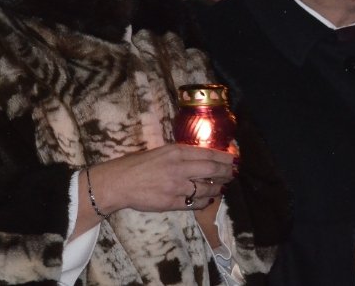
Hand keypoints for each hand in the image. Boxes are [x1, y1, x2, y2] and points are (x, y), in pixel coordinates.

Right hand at [93, 144, 233, 214]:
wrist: (119, 182)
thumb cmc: (138, 164)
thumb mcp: (161, 151)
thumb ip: (181, 154)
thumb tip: (201, 157)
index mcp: (177, 152)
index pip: (208, 154)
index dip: (224, 158)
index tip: (234, 159)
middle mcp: (180, 167)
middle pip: (212, 170)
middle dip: (227, 173)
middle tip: (234, 173)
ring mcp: (177, 186)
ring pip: (206, 189)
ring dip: (218, 189)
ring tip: (223, 188)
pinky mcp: (172, 202)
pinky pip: (195, 203)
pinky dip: (205, 202)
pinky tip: (209, 200)